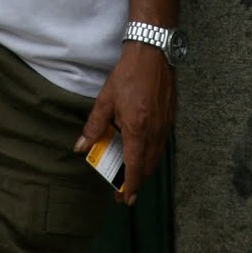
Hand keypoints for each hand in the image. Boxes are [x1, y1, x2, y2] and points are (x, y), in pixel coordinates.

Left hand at [75, 42, 175, 204]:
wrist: (153, 53)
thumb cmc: (128, 75)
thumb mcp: (105, 100)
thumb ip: (94, 126)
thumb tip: (81, 147)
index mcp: (138, 130)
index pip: (135, 167)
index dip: (130, 186)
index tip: (125, 199)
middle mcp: (155, 132)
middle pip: (148, 166)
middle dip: (137, 182)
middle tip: (124, 191)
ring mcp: (166, 125)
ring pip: (156, 156)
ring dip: (145, 168)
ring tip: (132, 174)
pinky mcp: (171, 117)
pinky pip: (162, 144)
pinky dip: (152, 154)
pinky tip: (143, 150)